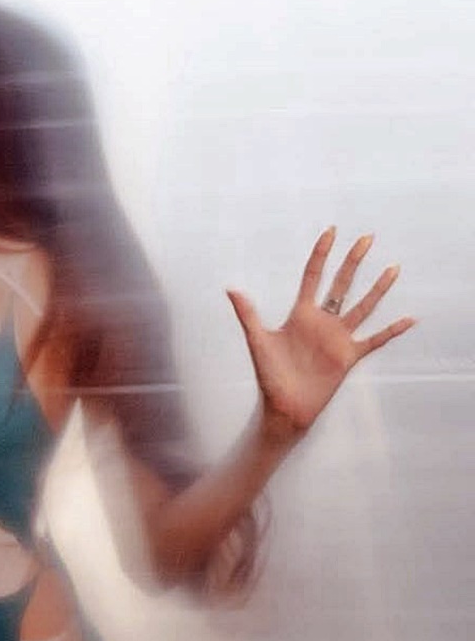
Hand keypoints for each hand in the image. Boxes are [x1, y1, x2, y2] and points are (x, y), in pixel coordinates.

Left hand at [226, 228, 415, 440]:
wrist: (283, 409)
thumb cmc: (269, 378)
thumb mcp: (258, 342)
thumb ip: (248, 315)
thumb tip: (231, 289)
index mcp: (301, 315)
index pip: (313, 276)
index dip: (322, 254)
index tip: (331, 232)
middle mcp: (322, 322)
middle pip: (341, 284)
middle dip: (353, 261)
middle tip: (368, 237)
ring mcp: (337, 339)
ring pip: (363, 307)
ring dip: (378, 289)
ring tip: (393, 268)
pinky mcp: (348, 357)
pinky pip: (374, 340)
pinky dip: (391, 331)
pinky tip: (409, 319)